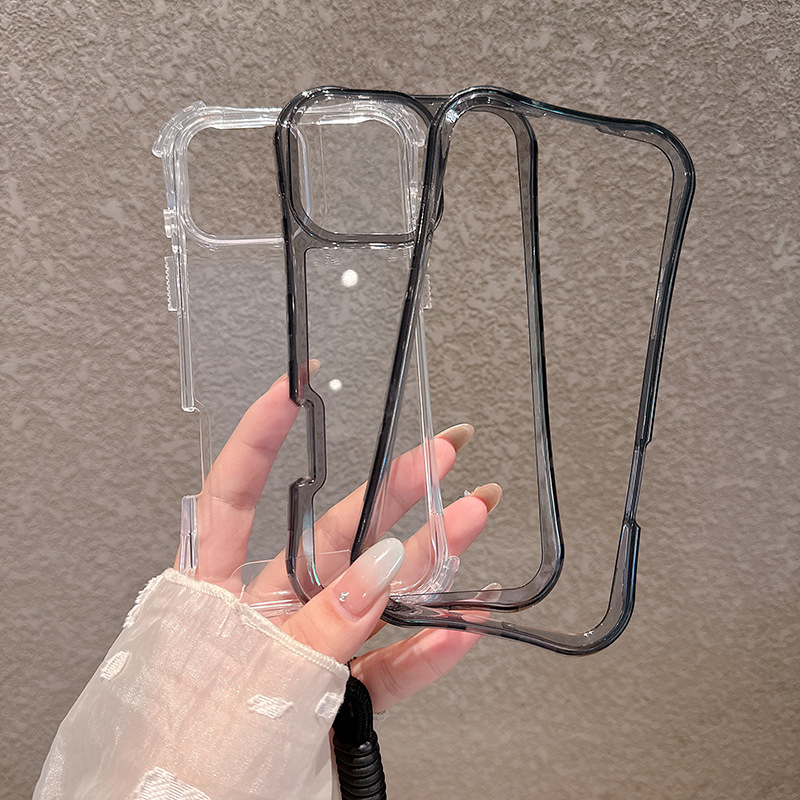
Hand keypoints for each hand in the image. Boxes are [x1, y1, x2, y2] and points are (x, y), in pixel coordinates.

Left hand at [182, 366, 500, 712]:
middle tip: (439, 456)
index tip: (293, 388)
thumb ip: (320, 629)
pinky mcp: (338, 699)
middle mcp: (262, 614)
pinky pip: (392, 667)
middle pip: (331, 535)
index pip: (234, 493)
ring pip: (376, 595)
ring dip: (428, 562)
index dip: (263, 437)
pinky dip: (430, 650)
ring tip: (472, 521)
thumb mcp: (249, 685)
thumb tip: (380, 570)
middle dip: (389, 491)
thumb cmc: (181, 768)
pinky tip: (466, 623)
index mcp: (212, 596)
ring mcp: (308, 652)